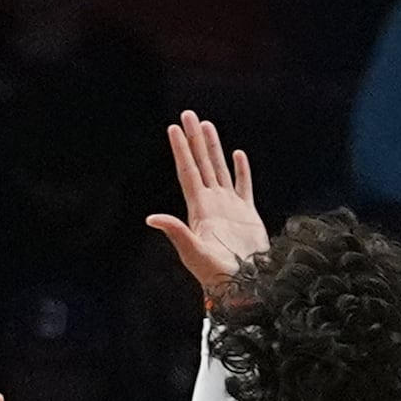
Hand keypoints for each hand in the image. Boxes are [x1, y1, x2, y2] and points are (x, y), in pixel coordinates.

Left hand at [149, 110, 267, 293]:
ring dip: (214, 148)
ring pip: (220, 170)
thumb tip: (152, 218)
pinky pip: (244, 186)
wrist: (244, 286)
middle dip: (194, 140)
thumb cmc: (217, 275)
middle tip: (189, 115)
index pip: (188, 172)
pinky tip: (238, 155)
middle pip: (202, 164)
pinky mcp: (248, 215)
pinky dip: (241, 170)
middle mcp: (213, 204)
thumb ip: (176, 232)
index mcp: (200, 209)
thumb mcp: (193, 253)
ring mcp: (230, 208)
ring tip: (207, 126)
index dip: (181, 150)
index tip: (173, 128)